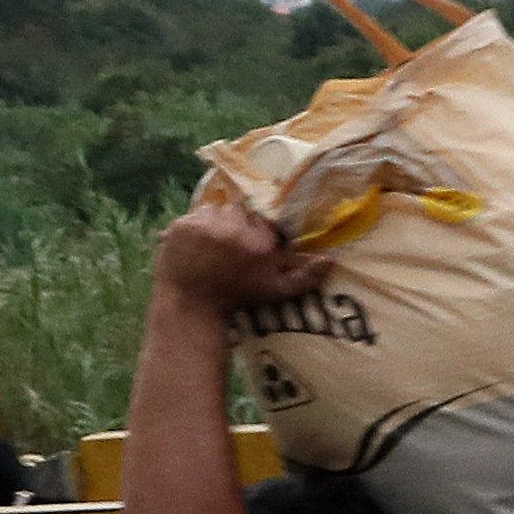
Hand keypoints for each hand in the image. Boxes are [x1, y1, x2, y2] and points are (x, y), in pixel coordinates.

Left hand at [149, 201, 333, 321]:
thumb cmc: (237, 298)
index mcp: (257, 243)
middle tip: (230, 242)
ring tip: (213, 242)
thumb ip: (305, 277)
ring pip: (215, 208)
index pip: (263, 220)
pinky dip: (195, 226)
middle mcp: (233, 229)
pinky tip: (196, 244)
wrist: (192, 305)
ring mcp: (204, 226)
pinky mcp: (182, 226)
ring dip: (216, 221)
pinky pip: (193, 214)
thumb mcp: (275, 291)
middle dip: (236, 223)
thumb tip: (331, 261)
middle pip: (239, 210)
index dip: (257, 230)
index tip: (250, 245)